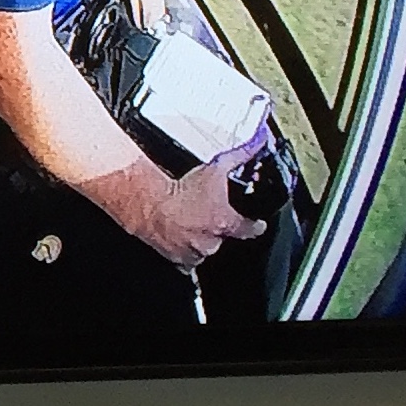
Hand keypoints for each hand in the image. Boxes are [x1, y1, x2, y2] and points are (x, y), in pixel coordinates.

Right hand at [113, 134, 268, 265]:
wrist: (148, 202)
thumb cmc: (179, 189)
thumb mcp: (213, 169)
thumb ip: (237, 157)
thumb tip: (257, 143)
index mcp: (226, 223)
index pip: (250, 229)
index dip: (254, 225)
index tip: (256, 224)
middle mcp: (213, 241)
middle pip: (222, 237)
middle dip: (215, 227)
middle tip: (202, 215)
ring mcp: (195, 252)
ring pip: (203, 249)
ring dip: (198, 239)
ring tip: (186, 225)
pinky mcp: (176, 259)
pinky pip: (185, 262)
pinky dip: (182, 253)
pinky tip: (175, 240)